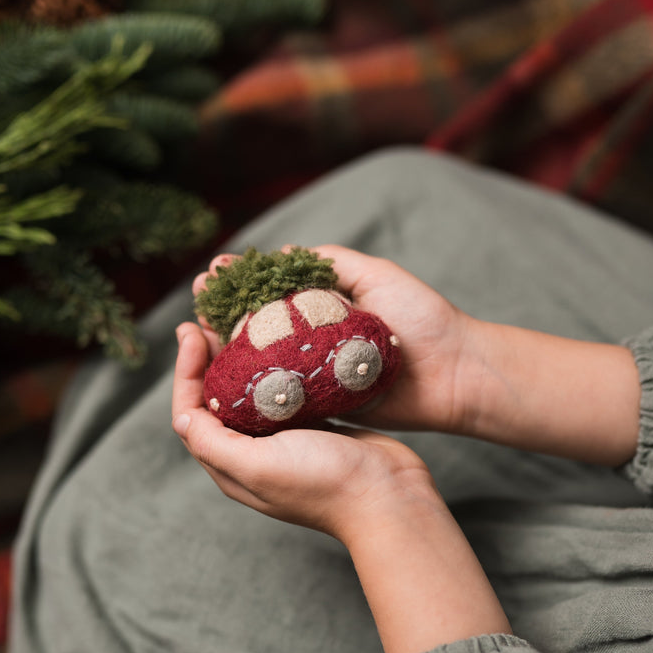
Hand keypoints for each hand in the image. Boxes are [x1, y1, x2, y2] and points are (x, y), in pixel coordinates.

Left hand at [172, 320, 510, 652]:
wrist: (388, 495)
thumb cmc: (323, 483)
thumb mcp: (258, 466)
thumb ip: (214, 443)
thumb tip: (182, 416)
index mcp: (232, 465)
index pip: (191, 414)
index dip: (184, 372)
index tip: (192, 332)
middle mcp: (253, 453)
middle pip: (217, 400)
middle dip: (206, 360)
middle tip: (203, 319)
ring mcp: (285, 439)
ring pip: (250, 392)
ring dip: (239, 359)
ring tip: (236, 322)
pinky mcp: (315, 425)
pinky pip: (286, 392)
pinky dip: (276, 365)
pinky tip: (280, 340)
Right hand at [193, 244, 475, 433]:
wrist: (454, 373)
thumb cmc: (420, 317)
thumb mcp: (374, 274)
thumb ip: (331, 262)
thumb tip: (286, 250)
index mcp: (326, 307)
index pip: (273, 291)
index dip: (242, 282)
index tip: (215, 272)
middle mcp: (315, 339)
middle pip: (259, 323)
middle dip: (225, 308)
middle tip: (198, 296)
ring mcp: (315, 371)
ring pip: (262, 357)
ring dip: (229, 342)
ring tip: (200, 327)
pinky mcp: (321, 402)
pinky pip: (280, 392)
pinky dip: (251, 382)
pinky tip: (224, 370)